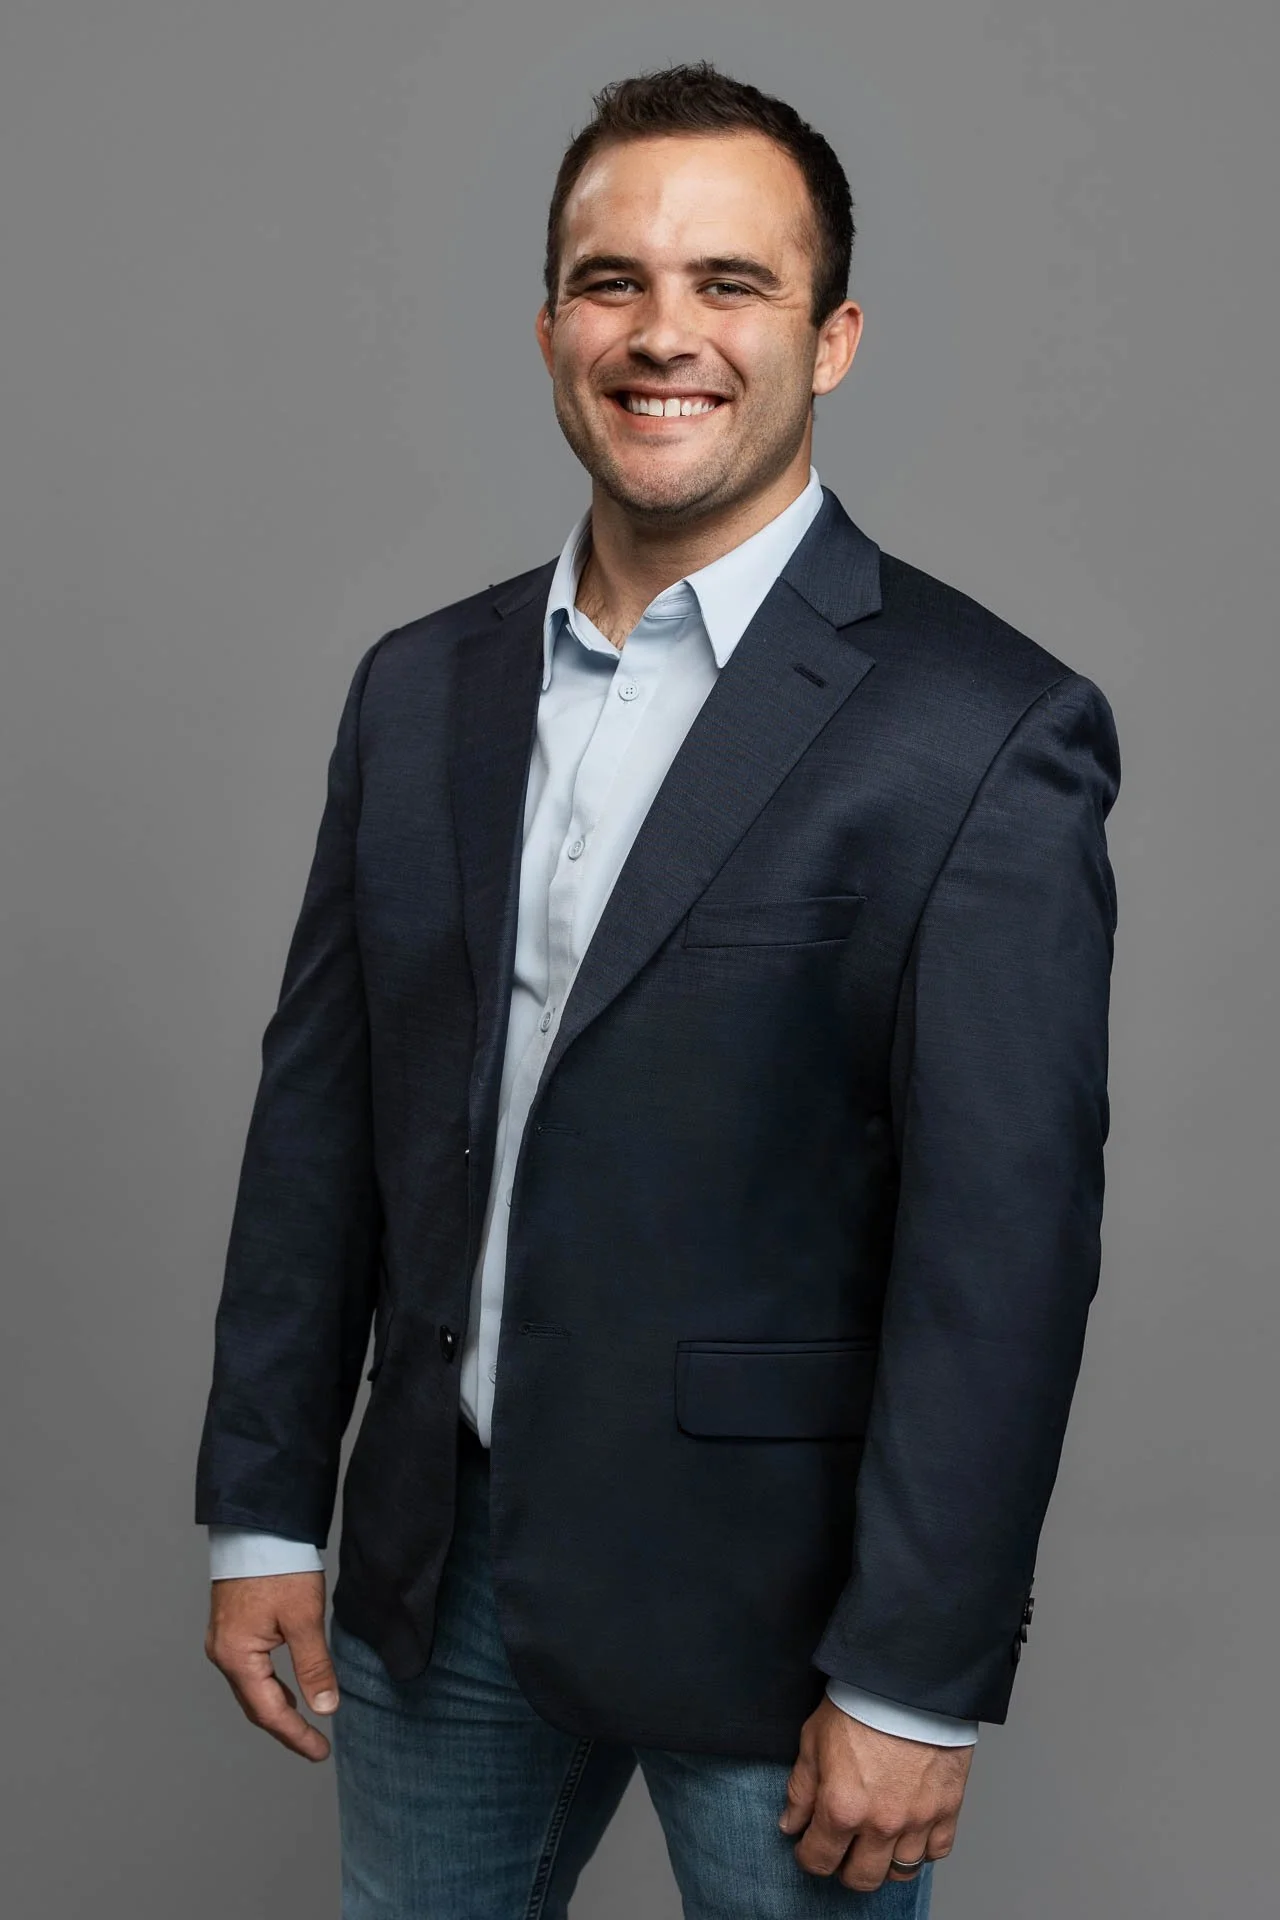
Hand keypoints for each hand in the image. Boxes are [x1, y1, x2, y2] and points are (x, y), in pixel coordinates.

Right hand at [205, 1571, 338, 1761]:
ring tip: (304, 1725)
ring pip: (251, 1688)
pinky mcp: (230, 1628)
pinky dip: (270, 1686)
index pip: (269, 1711)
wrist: (258, 1527)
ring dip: (277, 1708)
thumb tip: (325, 1707)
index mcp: (236, 1656)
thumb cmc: (278, 1568)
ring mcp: (223, 1641)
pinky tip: (287, 1689)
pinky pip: (249, 1670)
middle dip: (286, 1728)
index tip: (320, 1752)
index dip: (296, 1735)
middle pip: (255, 1705)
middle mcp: (222, 1653)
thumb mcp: (303, 1618)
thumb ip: (314, 1666)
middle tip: (315, 1746)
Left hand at [778, 1696, 971, 1891]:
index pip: (818, 1860)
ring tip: (876, 1841)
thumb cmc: (860, 1703)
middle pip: (860, 1878)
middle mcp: (880, 1823)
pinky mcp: (947, 1808)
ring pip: (900, 1872)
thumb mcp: (813, 1740)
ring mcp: (917, 1820)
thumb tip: (791, 1824)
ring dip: (884, 1862)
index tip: (809, 1846)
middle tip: (842, 1847)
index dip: (808, 1856)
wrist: (909, 1680)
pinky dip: (922, 1848)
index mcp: (842, 1808)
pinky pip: (936, 1851)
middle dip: (844, 1868)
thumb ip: (801, 1790)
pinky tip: (910, 1831)